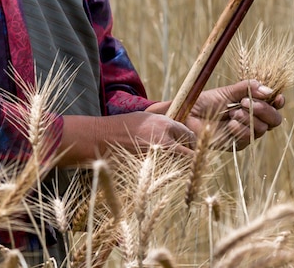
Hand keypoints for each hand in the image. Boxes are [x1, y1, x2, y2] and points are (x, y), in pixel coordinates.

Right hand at [59, 111, 195, 163]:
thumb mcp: (144, 117)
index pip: (188, 133)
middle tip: (190, 162)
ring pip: (182, 163)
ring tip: (180, 170)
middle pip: (191, 150)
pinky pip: (168, 173)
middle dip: (192, 156)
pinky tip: (167, 176)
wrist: (102, 138)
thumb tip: (172, 128)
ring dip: (183, 167)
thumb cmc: (120, 126)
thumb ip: (161, 123)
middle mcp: (166, 138)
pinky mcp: (151, 167)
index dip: (191, 142)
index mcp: (164, 123)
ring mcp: (159, 154)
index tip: (190, 147)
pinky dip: (170, 175)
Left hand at [188, 80, 284, 150]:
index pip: (274, 105)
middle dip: (263, 109)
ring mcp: (246, 132)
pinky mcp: (237, 144)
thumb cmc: (207, 101)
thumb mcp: (228, 91)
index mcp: (253, 104)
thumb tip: (268, 89)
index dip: (278, 101)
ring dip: (249, 118)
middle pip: (274, 119)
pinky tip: (230, 124)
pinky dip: (241, 129)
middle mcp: (253, 119)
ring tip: (232, 113)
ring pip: (262, 128)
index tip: (276, 96)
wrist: (188, 115)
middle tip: (246, 102)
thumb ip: (248, 88)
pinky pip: (249, 138)